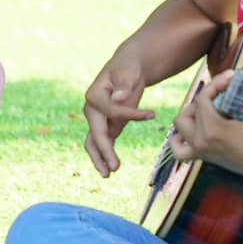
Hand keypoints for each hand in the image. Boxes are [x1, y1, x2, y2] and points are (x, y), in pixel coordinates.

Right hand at [82, 56, 156, 177]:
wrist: (127, 70)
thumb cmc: (127, 69)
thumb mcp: (127, 72)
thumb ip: (123, 84)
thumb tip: (117, 98)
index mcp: (93, 95)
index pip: (111, 111)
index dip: (130, 115)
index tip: (151, 114)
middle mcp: (91, 110)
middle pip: (95, 133)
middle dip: (104, 151)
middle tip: (114, 168)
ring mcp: (97, 120)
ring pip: (94, 143)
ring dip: (100, 159)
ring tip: (108, 174)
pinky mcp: (107, 126)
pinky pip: (103, 143)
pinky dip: (107, 155)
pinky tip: (112, 168)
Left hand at [168, 70, 242, 169]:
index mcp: (214, 130)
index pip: (203, 98)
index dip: (216, 83)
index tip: (232, 76)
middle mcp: (202, 141)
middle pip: (191, 109)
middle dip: (205, 97)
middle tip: (224, 92)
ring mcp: (202, 151)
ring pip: (180, 126)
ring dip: (191, 114)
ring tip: (208, 109)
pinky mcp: (205, 158)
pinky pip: (179, 150)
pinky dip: (180, 139)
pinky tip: (193, 131)